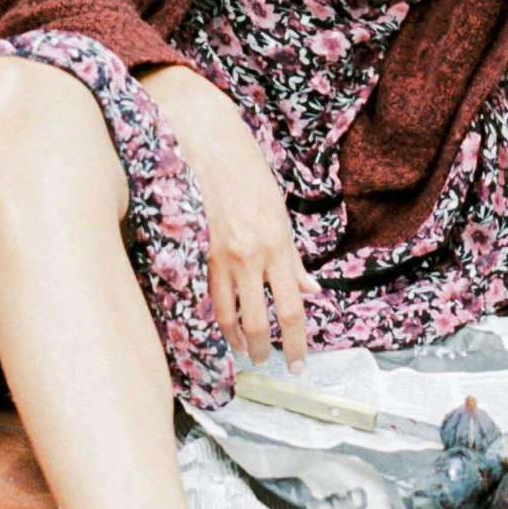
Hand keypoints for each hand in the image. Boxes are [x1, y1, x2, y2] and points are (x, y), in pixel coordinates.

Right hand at [140, 65, 316, 373]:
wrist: (207, 143)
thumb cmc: (248, 173)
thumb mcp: (280, 213)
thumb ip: (293, 258)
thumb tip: (311, 290)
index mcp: (277, 244)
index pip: (291, 307)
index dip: (296, 341)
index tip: (300, 362)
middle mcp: (250, 255)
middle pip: (259, 321)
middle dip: (265, 351)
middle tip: (268, 365)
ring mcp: (220, 255)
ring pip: (228, 316)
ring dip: (238, 341)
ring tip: (245, 353)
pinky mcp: (196, 251)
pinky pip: (206, 296)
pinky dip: (216, 317)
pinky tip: (221, 327)